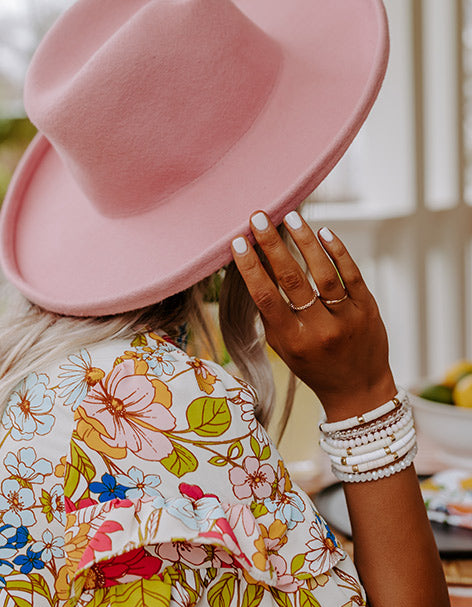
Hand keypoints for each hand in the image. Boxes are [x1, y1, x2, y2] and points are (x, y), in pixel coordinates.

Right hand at [231, 210, 396, 420]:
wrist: (358, 390)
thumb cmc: (312, 364)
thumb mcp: (283, 345)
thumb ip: (270, 310)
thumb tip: (254, 265)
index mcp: (292, 340)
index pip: (266, 297)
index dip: (250, 268)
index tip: (237, 242)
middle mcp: (320, 330)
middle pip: (292, 280)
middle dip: (273, 245)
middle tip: (259, 218)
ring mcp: (347, 318)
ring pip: (324, 273)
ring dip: (305, 241)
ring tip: (291, 216)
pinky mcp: (368, 309)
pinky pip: (351, 274)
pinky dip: (337, 251)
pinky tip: (323, 232)